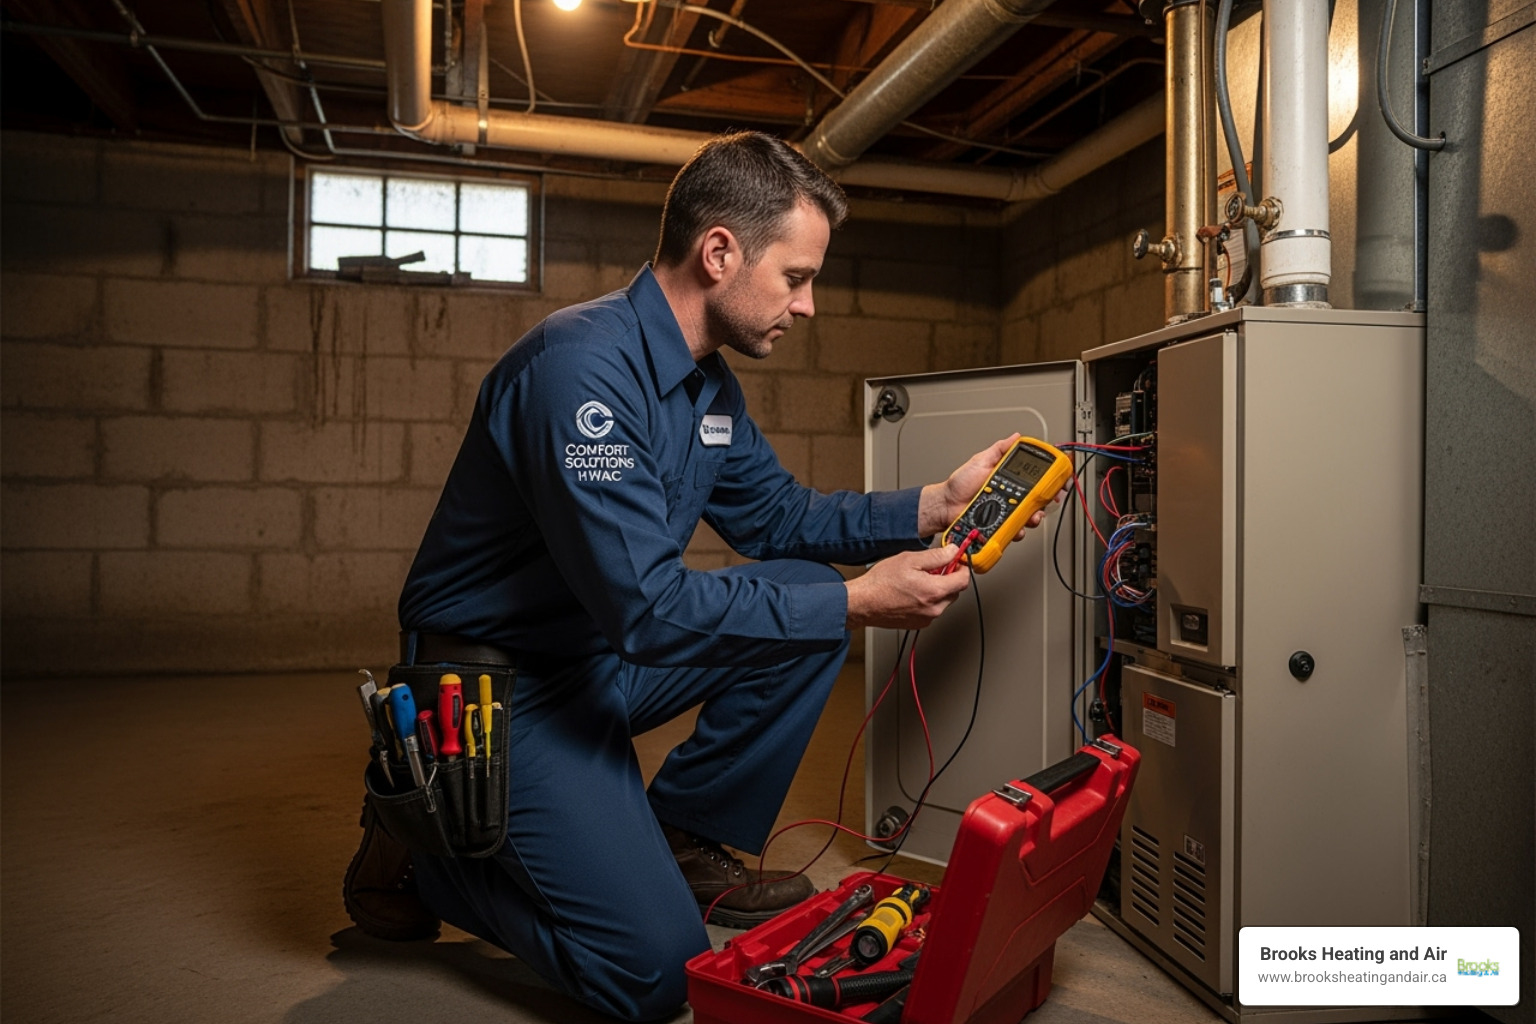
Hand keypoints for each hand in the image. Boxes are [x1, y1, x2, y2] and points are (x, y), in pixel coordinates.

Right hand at [845, 546, 971, 630]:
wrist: (863, 603)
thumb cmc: (881, 583)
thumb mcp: (910, 560)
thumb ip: (936, 556)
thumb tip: (953, 552)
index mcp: (934, 591)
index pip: (963, 580)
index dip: (962, 567)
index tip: (957, 560)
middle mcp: (934, 608)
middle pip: (955, 591)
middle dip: (949, 578)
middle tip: (936, 568)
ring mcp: (927, 618)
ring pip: (944, 601)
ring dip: (939, 589)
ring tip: (920, 580)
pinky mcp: (918, 624)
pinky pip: (932, 610)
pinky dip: (929, 600)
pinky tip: (913, 592)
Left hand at [918, 436, 1069, 540]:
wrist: (946, 504)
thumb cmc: (960, 483)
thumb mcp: (980, 460)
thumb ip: (999, 449)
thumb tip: (1015, 437)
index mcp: (1010, 479)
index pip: (1036, 478)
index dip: (1050, 479)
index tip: (1058, 479)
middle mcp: (1012, 495)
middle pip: (1038, 498)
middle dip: (1048, 499)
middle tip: (1050, 498)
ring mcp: (1007, 511)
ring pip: (1030, 515)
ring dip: (1036, 516)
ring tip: (1032, 514)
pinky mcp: (1001, 525)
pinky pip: (1016, 529)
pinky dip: (1019, 530)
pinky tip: (1016, 526)